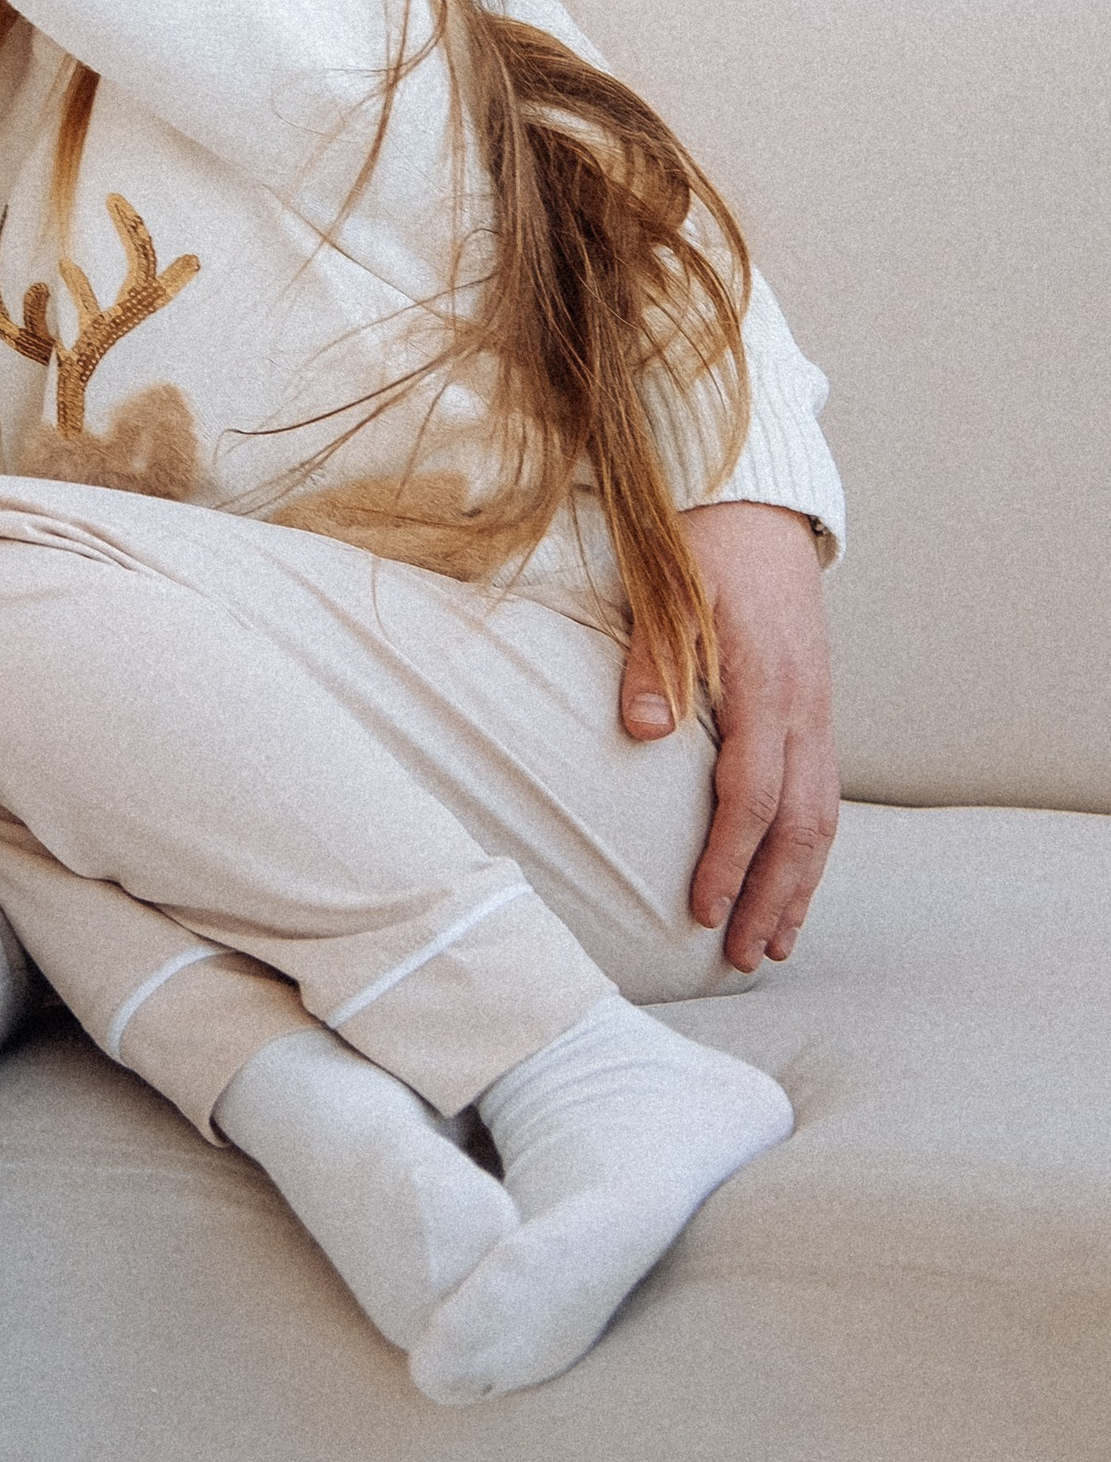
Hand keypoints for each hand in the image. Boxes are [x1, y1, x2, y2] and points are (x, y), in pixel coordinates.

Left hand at [622, 499, 839, 971]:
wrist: (755, 504)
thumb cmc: (701, 545)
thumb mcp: (667, 586)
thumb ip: (653, 659)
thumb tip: (640, 732)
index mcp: (766, 684)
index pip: (752, 794)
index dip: (728, 858)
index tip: (700, 910)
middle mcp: (804, 707)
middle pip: (799, 824)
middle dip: (772, 896)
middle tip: (743, 957)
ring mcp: (817, 710)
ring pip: (821, 817)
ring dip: (798, 884)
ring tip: (774, 943)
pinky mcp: (814, 709)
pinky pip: (821, 792)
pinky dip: (808, 847)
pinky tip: (791, 880)